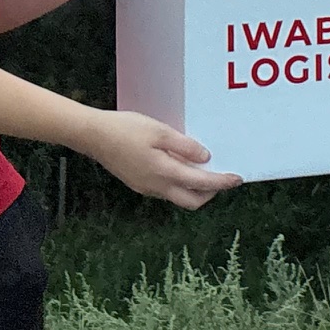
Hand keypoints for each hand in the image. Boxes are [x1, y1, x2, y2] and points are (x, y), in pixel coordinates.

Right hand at [85, 110, 240, 209]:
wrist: (93, 136)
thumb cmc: (126, 129)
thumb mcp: (159, 131)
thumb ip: (185, 146)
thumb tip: (205, 159)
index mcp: (164, 173)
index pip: (201, 184)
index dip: (221, 182)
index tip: (237, 179)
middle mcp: (157, 187)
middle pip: (192, 201)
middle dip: (211, 193)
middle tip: (222, 177)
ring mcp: (147, 188)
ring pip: (179, 197)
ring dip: (195, 189)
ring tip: (204, 170)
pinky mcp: (139, 184)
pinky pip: (166, 190)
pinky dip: (180, 184)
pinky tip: (181, 167)